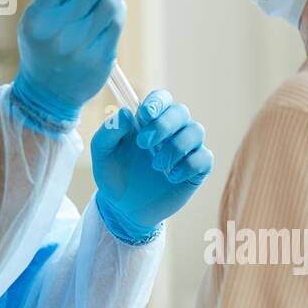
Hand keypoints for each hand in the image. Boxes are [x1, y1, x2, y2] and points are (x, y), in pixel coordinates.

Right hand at [12, 0, 131, 123]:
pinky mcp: (100, 60)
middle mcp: (59, 34)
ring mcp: (81, 48)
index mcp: (38, 19)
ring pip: (109, 6)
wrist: (46, 93)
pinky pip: (116, 25)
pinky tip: (115, 2)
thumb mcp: (39, 19)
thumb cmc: (43, 46)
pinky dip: (118, 8)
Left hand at [91, 89, 212, 242]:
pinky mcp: (195, 170)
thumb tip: (126, 112)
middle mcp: (170, 131)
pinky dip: (189, 165)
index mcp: (149, 121)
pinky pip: (204, 157)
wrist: (123, 208)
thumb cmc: (113, 174)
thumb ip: (109, 132)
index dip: (157, 102)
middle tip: (144, 144)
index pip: (162, 99)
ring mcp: (185, 149)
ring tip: (156, 166)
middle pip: (181, 111)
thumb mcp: (102, 153)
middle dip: (164, 125)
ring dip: (176, 146)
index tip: (145, 114)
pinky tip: (171, 177)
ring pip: (196, 131)